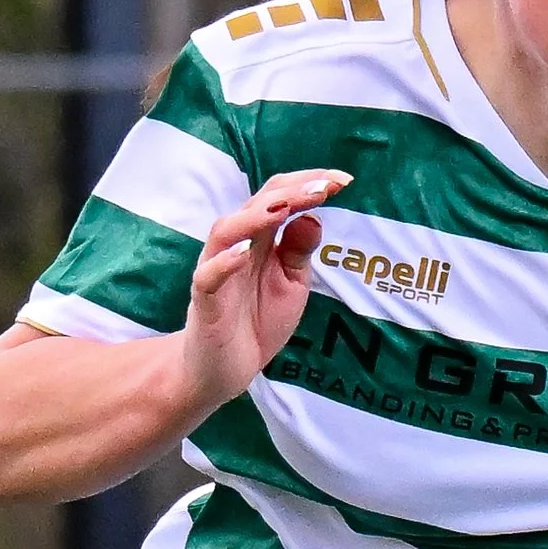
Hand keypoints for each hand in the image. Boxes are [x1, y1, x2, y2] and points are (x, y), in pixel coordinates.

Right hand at [177, 171, 347, 414]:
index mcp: (261, 238)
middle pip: (258, 204)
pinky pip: (208, 275)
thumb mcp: (291, 283)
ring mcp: (217, 269)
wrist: (224, 368)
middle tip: (326, 185)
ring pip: (228, 229)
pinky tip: (245, 252)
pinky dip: (225, 261)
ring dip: (257, 215)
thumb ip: (299, 251)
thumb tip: (313, 216)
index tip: (343, 180)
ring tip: (286, 205)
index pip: (281, 197)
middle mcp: (237, 245)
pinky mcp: (204, 299)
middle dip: (293, 191)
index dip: (309, 184)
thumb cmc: (257, 320)